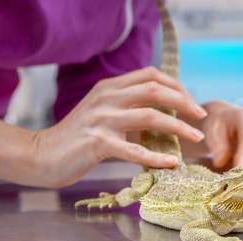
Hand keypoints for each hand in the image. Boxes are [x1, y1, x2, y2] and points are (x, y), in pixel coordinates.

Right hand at [33, 67, 206, 187]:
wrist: (41, 155)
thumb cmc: (78, 138)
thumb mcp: (102, 112)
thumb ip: (128, 107)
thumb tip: (165, 113)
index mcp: (110, 87)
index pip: (151, 75)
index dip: (176, 86)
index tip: (191, 102)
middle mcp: (107, 98)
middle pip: (155, 90)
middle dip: (185, 102)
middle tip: (201, 117)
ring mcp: (102, 119)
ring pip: (150, 116)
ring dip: (179, 127)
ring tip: (197, 138)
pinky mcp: (98, 143)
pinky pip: (135, 151)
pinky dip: (157, 158)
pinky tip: (172, 163)